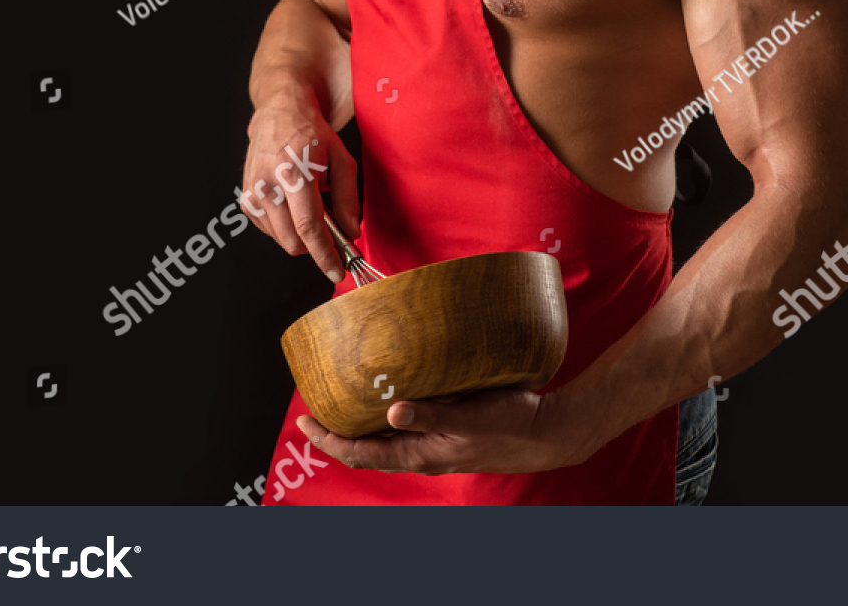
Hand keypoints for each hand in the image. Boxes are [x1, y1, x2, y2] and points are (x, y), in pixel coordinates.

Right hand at [241, 88, 358, 281]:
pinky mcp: (245, 199)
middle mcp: (268, 185)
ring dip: (300, 236)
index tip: (337, 271)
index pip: (309, 227)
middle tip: (333, 237)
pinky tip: (293, 204)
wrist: (280, 113)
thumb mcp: (342, 160)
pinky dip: (286, 227)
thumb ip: (348, 199)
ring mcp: (253, 193)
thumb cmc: (313, 135)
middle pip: (292, 240)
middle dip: (315, 248)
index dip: (325, 255)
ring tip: (311, 208)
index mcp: (294, 174)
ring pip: (280, 239)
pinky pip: (269, 230)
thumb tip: (351, 232)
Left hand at [294, 388, 591, 476]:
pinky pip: (405, 426)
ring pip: (384, 438)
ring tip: (343, 399)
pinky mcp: (446, 429)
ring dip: (360, 423)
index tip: (304, 422)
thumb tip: (391, 410)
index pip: (361, 453)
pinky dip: (386, 414)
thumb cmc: (508, 426)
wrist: (543, 432)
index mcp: (420, 454)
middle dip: (337, 431)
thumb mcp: (468, 420)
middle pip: (365, 448)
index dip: (329, 440)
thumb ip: (429, 415)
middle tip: (314, 409)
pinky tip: (388, 394)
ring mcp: (433, 443)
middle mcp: (421, 452)